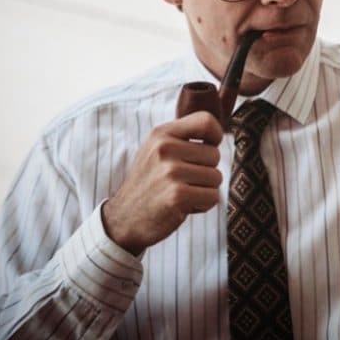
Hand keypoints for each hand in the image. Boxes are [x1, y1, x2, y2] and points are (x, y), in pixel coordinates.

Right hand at [101, 111, 222, 255]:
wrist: (123, 218)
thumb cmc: (149, 182)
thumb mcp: (156, 149)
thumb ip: (182, 138)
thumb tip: (216, 136)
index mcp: (161, 133)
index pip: (206, 121)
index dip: (215, 135)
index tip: (209, 147)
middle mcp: (165, 148)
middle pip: (214, 154)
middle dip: (206, 170)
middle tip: (185, 180)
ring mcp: (171, 171)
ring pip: (216, 177)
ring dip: (204, 189)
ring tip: (183, 192)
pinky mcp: (177, 195)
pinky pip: (212, 196)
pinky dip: (203, 204)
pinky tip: (184, 205)